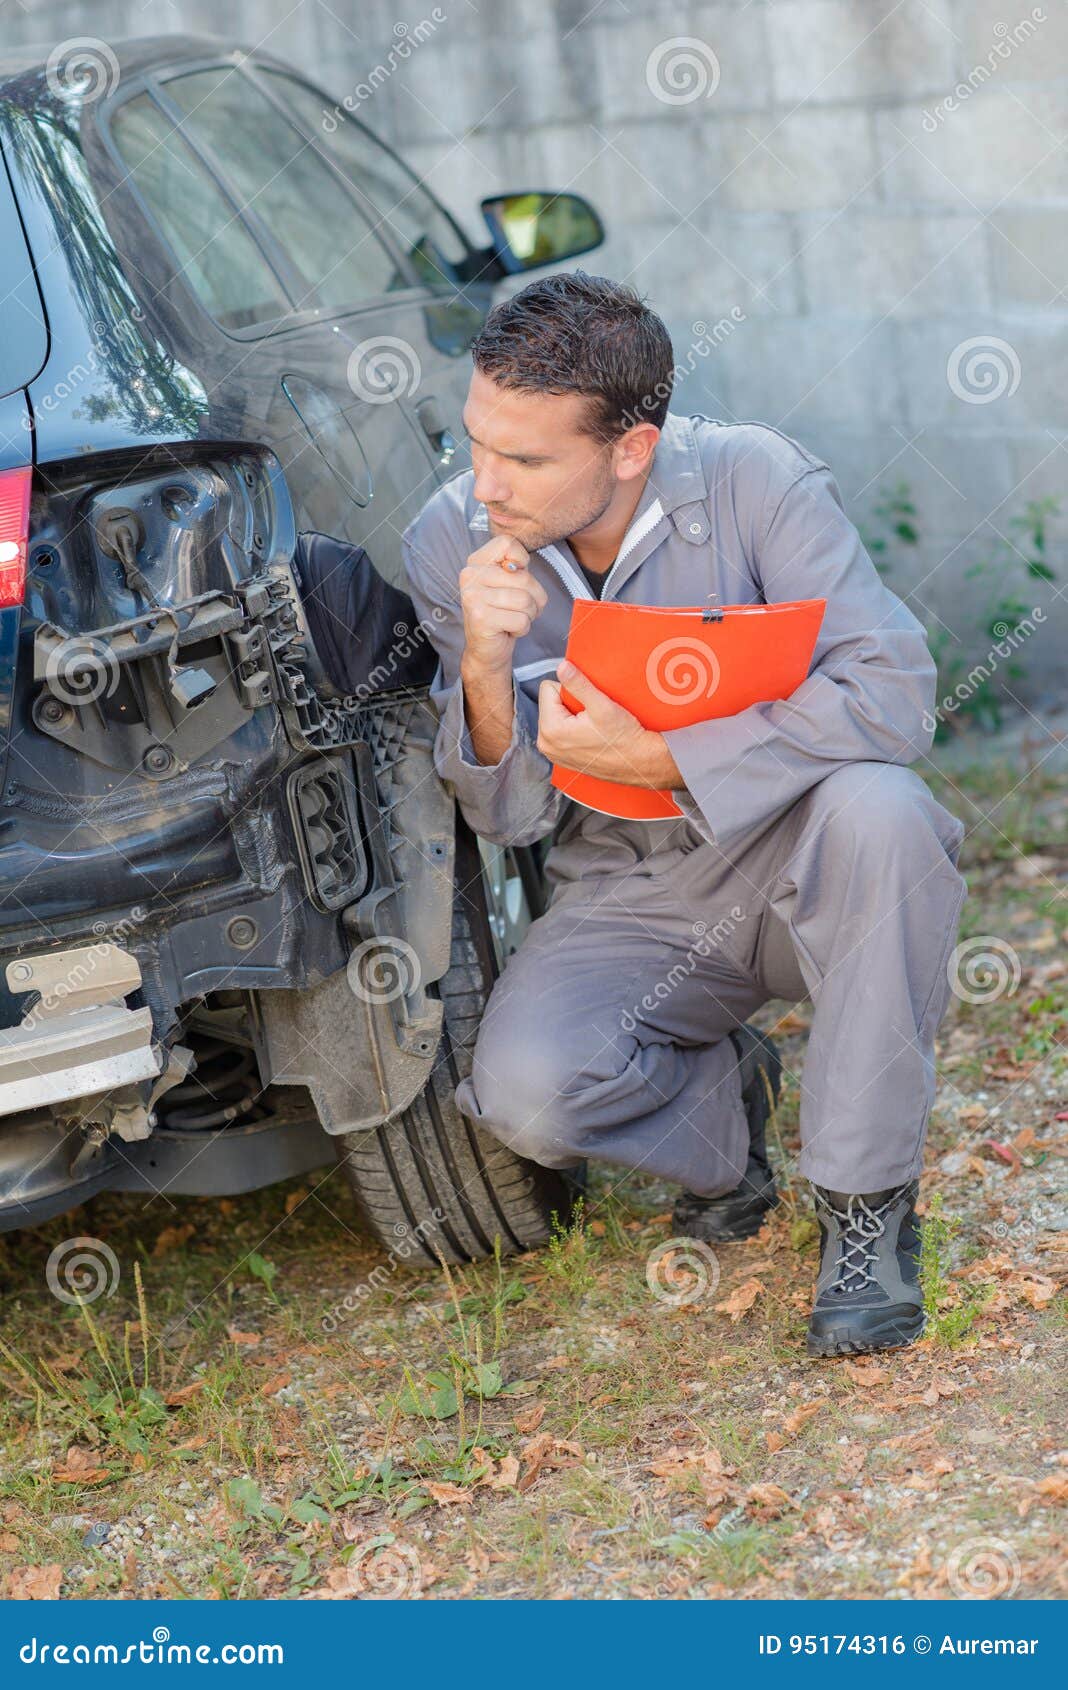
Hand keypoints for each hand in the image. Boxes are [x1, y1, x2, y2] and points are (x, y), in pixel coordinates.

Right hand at [458, 535, 547, 676]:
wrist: (486, 649)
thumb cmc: (502, 612)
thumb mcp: (509, 583)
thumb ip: (516, 567)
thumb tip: (518, 565)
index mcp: (476, 562)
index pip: (507, 543)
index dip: (522, 561)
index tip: (515, 577)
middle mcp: (469, 575)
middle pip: (524, 577)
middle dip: (534, 598)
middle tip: (520, 608)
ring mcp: (473, 596)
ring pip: (525, 600)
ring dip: (529, 614)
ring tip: (514, 618)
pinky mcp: (480, 618)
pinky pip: (521, 619)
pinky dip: (522, 628)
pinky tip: (508, 629)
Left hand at [536, 660, 683, 787]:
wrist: (637, 762)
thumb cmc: (622, 738)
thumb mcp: (601, 706)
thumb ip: (578, 684)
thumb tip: (562, 667)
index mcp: (550, 729)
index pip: (547, 689)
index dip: (569, 689)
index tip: (587, 702)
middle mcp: (545, 743)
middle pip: (550, 703)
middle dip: (569, 703)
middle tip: (591, 715)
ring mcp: (552, 752)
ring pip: (555, 716)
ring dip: (572, 715)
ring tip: (592, 725)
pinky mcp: (560, 757)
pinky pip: (560, 731)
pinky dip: (573, 729)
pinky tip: (590, 734)